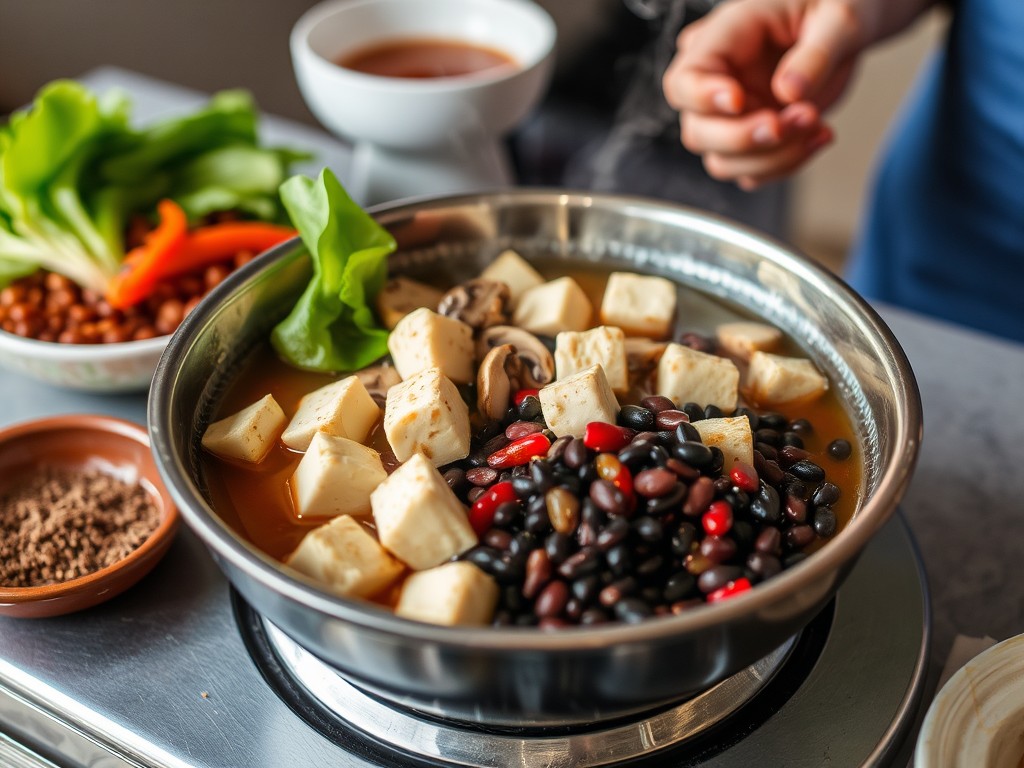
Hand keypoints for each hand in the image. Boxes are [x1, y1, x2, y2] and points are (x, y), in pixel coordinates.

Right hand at [662, 0, 866, 188]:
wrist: (844, 32)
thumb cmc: (833, 9)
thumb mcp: (840, 18)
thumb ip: (816, 53)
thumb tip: (789, 92)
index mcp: (724, 37)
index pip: (685, 79)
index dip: (702, 98)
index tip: (739, 101)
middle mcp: (718, 81)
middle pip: (698, 131)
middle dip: (746, 137)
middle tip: (800, 117)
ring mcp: (730, 117)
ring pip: (723, 161)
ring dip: (773, 155)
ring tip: (819, 124)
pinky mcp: (750, 140)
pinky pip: (751, 171)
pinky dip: (787, 163)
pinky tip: (820, 134)